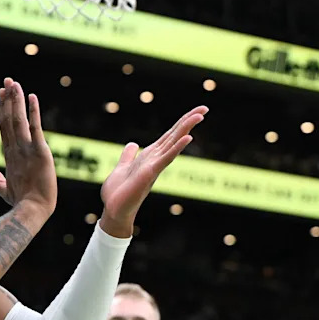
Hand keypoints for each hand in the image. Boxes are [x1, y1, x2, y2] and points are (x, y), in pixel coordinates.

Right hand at [0, 78, 57, 218]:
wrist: (32, 210)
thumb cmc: (21, 205)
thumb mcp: (6, 193)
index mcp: (9, 157)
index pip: (5, 128)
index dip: (3, 110)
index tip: (3, 95)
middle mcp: (15, 149)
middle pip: (8, 119)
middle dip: (8, 99)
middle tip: (7, 81)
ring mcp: (26, 149)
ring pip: (18, 119)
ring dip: (16, 99)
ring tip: (14, 82)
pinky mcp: (39, 151)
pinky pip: (35, 127)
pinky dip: (33, 111)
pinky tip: (31, 96)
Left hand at [99, 106, 207, 236]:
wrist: (113, 210)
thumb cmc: (118, 193)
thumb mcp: (122, 168)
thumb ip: (128, 156)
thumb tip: (133, 144)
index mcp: (150, 156)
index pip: (168, 136)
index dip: (181, 122)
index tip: (197, 112)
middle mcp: (155, 159)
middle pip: (174, 136)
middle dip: (188, 121)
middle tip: (205, 108)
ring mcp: (154, 166)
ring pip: (173, 143)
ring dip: (186, 129)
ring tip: (199, 116)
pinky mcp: (150, 173)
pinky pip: (166, 158)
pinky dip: (177, 148)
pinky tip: (188, 138)